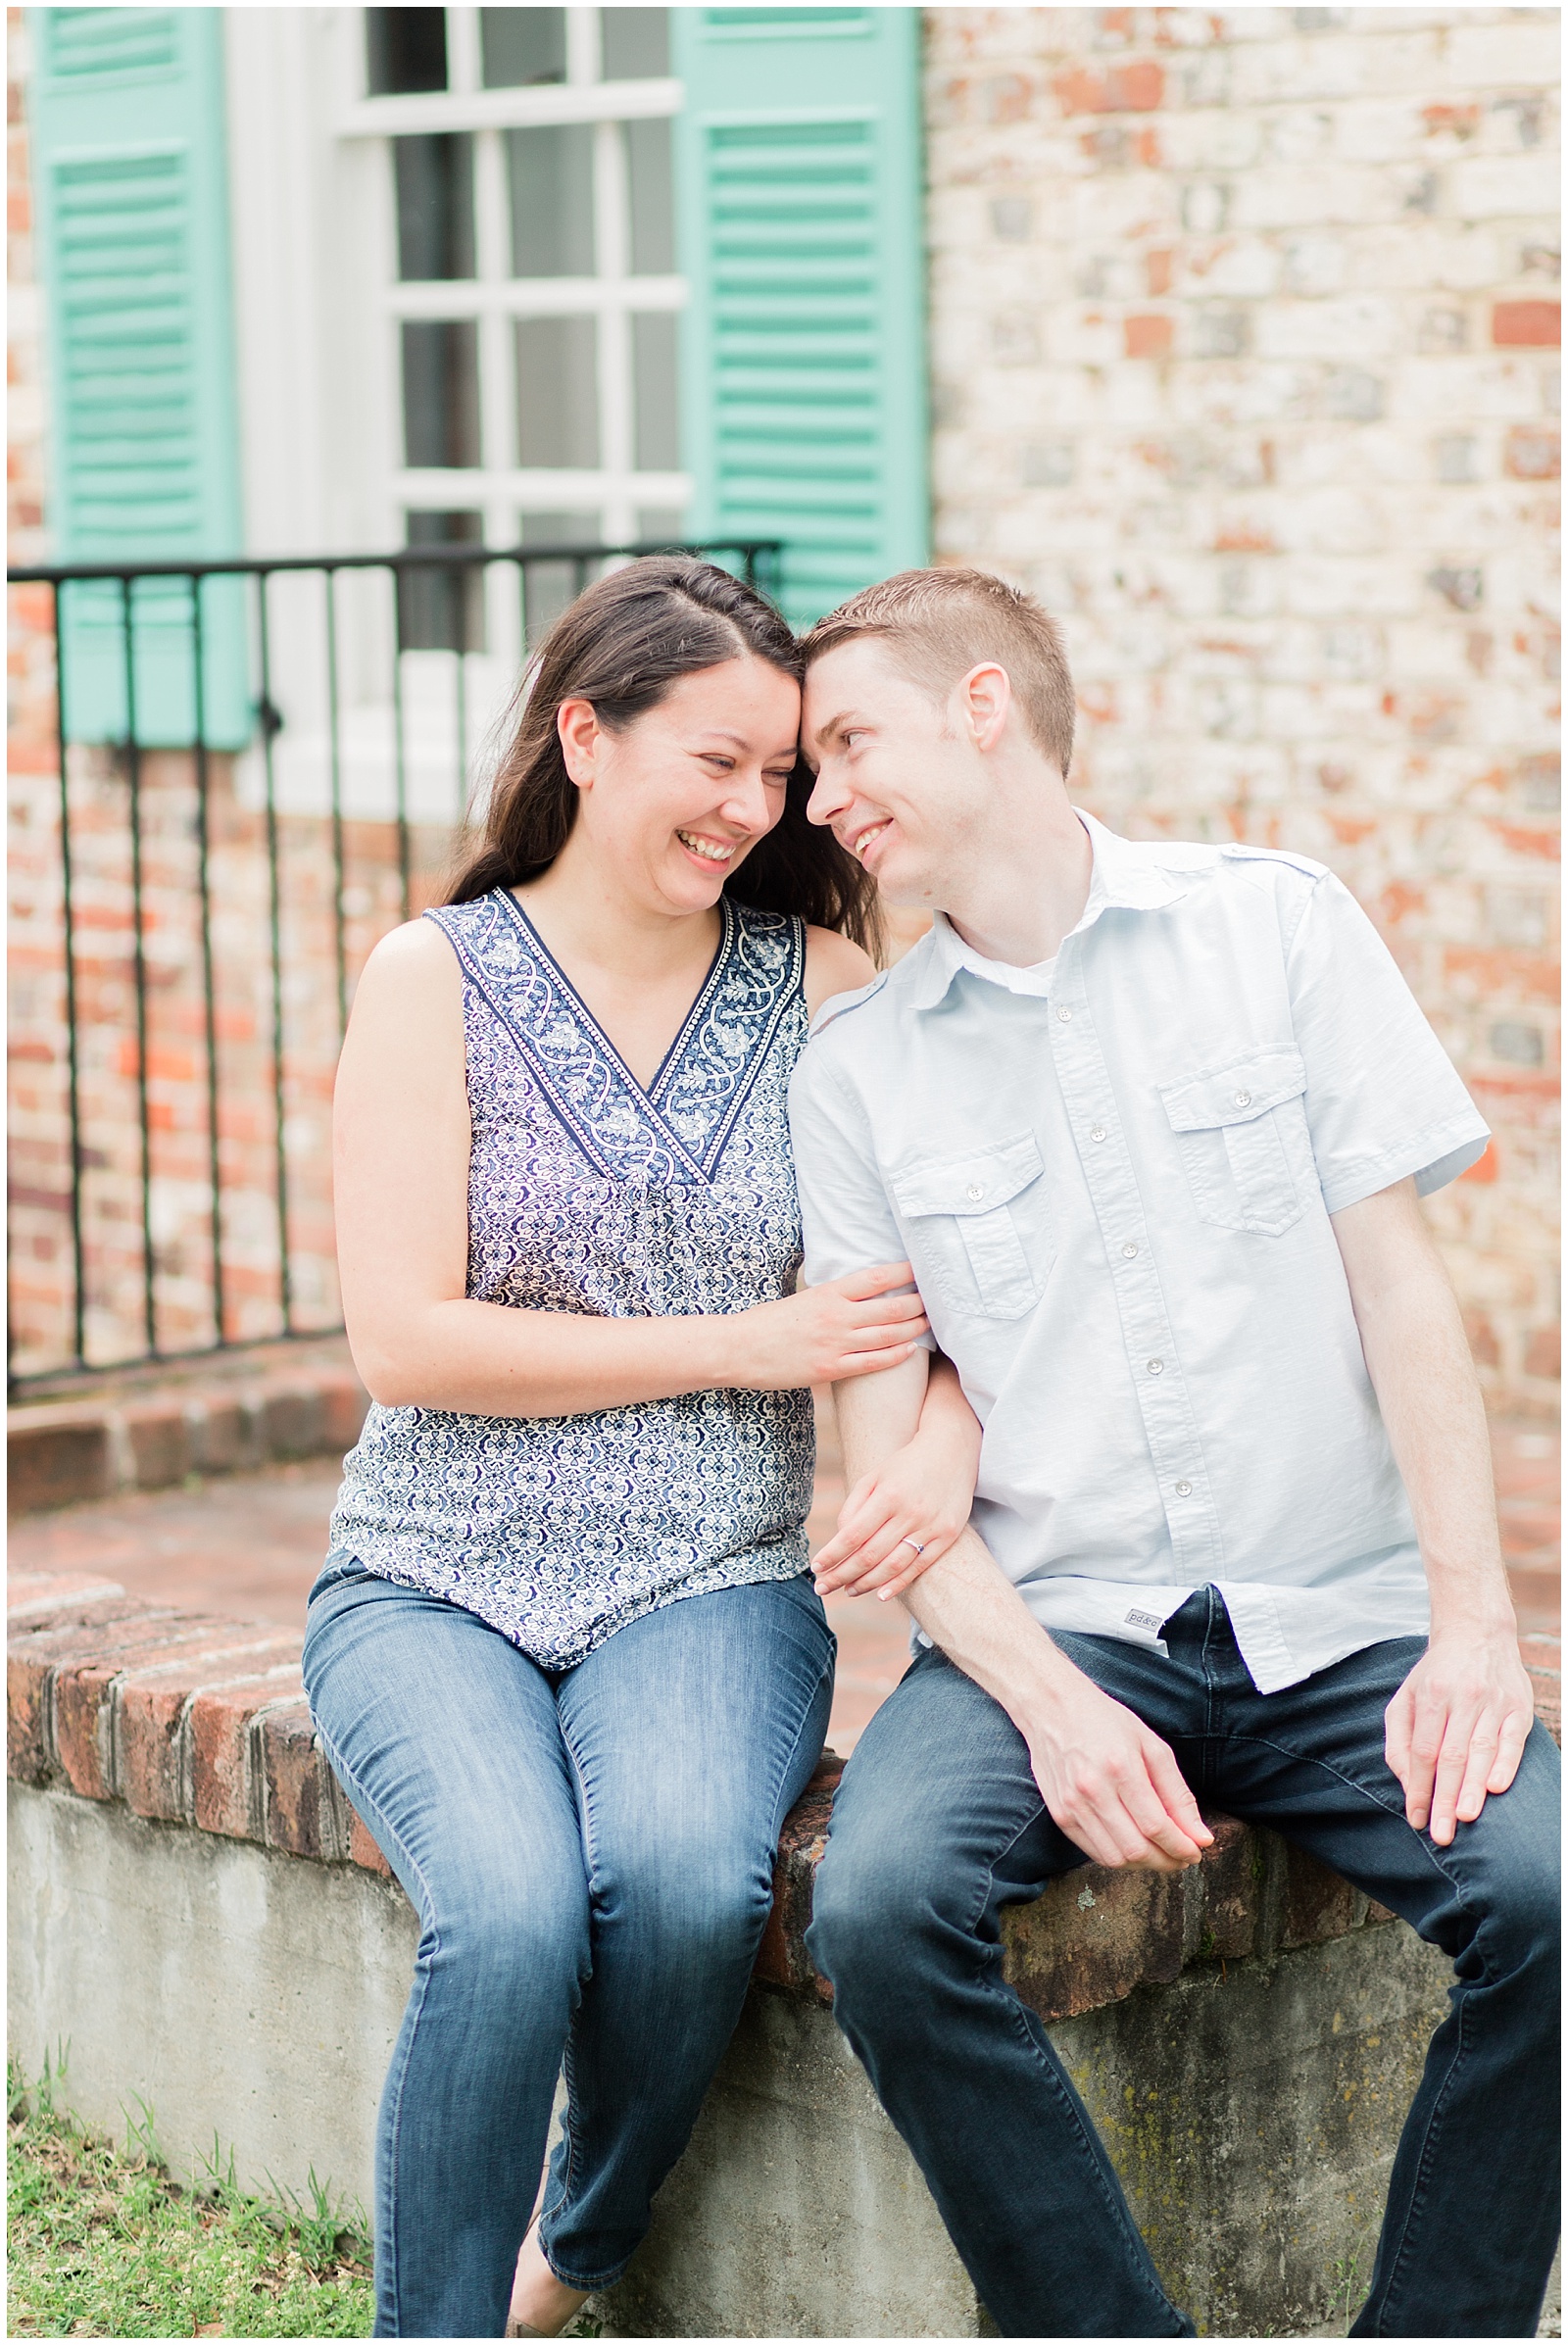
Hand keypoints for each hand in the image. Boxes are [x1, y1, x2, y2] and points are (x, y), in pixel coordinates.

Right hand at [728, 1263, 927, 1391]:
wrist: (738, 1348)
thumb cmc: (768, 1322)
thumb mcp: (802, 1298)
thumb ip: (832, 1295)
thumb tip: (859, 1289)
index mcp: (828, 1293)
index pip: (877, 1277)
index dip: (906, 1272)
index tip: (923, 1270)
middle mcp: (836, 1316)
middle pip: (891, 1306)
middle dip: (919, 1304)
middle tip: (936, 1301)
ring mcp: (834, 1343)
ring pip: (888, 1334)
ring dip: (913, 1327)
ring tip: (929, 1322)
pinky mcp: (830, 1369)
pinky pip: (872, 1363)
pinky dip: (896, 1355)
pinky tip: (910, 1350)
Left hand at [812, 1436, 972, 1602]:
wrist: (952, 1451)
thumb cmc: (905, 1465)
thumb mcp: (874, 1476)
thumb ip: (854, 1506)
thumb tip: (840, 1539)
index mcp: (888, 1496)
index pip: (853, 1535)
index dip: (833, 1555)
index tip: (816, 1568)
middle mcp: (909, 1513)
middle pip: (869, 1555)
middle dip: (842, 1575)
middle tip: (823, 1588)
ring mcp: (930, 1526)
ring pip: (893, 1565)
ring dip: (867, 1583)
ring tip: (849, 1590)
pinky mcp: (947, 1535)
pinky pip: (919, 1566)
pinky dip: (898, 1584)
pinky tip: (880, 1594)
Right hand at [1024, 1670, 1212, 1872]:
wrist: (1052, 1708)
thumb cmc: (1106, 1721)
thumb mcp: (1152, 1746)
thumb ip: (1178, 1794)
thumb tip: (1202, 1837)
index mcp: (1120, 1767)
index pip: (1157, 1826)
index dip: (1182, 1847)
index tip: (1196, 1851)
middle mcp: (1092, 1790)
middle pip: (1136, 1849)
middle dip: (1167, 1861)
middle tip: (1183, 1856)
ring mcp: (1072, 1805)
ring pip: (1115, 1859)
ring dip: (1144, 1864)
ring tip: (1160, 1852)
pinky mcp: (1059, 1815)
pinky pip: (1094, 1852)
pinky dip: (1119, 1857)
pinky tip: (1133, 1844)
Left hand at [1384, 1623, 1534, 1845]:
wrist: (1477, 1633)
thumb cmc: (1436, 1675)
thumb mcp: (1406, 1696)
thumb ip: (1399, 1738)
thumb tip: (1406, 1782)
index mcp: (1430, 1696)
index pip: (1422, 1751)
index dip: (1418, 1787)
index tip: (1416, 1819)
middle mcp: (1461, 1699)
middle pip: (1450, 1756)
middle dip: (1444, 1799)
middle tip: (1441, 1834)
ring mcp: (1492, 1702)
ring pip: (1481, 1751)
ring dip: (1473, 1788)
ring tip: (1465, 1818)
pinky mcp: (1518, 1707)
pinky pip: (1513, 1740)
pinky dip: (1506, 1764)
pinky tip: (1496, 1787)